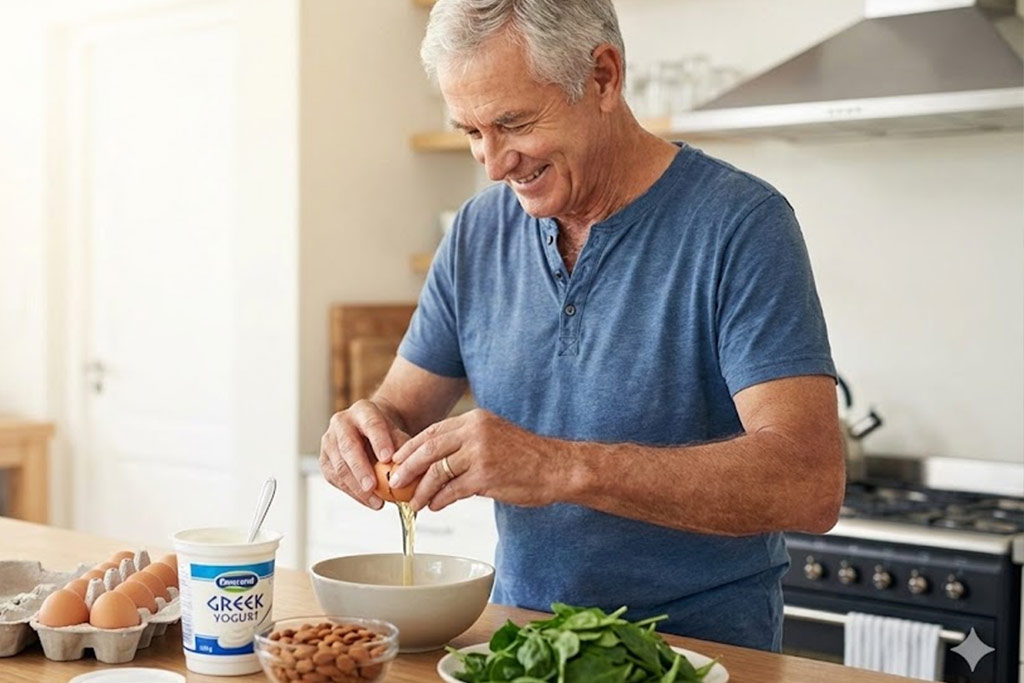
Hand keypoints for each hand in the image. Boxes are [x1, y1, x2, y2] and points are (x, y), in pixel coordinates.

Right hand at [319, 399, 409, 509]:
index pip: (371, 424)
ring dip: (357, 488)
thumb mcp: (398, 433)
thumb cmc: (386, 434)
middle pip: (349, 446)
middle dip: (361, 468)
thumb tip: (411, 467)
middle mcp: (341, 422)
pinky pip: (335, 479)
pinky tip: (368, 501)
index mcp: (363, 410)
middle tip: (373, 486)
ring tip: (376, 502)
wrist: (370, 432)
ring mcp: (329, 441)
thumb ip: (404, 446)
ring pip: (339, 466)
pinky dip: (352, 493)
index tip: (388, 457)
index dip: (379, 441)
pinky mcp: (325, 460)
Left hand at [387, 409, 558, 511]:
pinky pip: (452, 490)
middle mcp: (475, 432)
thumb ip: (467, 445)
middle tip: (394, 481)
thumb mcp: (494, 438)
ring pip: (437, 471)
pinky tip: (434, 506)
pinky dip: (439, 499)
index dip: (412, 447)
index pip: (434, 431)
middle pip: (429, 448)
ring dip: (421, 489)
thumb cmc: (528, 458)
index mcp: (475, 420)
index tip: (398, 460)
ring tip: (412, 502)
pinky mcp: (486, 475)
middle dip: (407, 466)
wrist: (558, 468)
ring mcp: (480, 453)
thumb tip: (437, 465)